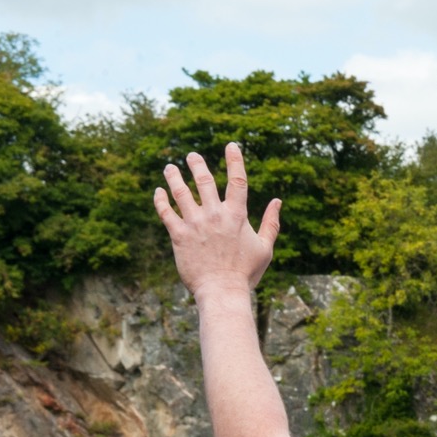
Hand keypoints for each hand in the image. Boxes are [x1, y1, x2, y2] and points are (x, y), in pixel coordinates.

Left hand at [153, 143, 282, 303]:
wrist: (223, 291)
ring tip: (170, 168)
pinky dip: (160, 199)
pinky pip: (165, 212)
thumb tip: (277, 201)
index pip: (238, 180)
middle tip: (191, 156)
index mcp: (237, 216)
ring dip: (174, 176)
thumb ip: (271, 223)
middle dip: (197, 164)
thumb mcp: (265, 248)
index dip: (235, 160)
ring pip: (180, 191)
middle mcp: (215, 215)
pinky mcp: (178, 235)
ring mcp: (195, 224)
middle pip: (204, 180)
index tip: (231, 145)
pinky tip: (159, 191)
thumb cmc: (246, 272)